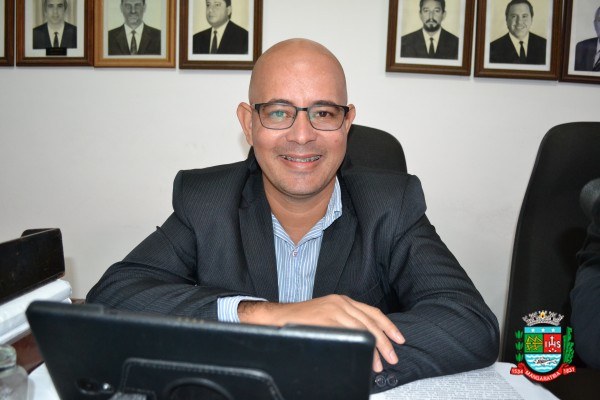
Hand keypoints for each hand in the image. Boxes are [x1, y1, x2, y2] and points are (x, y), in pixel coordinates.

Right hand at [238, 295, 404, 371]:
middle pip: (371, 322)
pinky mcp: (325, 318)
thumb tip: (366, 340)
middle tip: (392, 358)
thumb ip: (345, 322)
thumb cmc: (301, 321)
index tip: (399, 339)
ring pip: (363, 329)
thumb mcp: (327, 315)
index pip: (373, 313)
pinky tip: (363, 354)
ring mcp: (333, 309)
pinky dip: (359, 345)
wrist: (277, 317)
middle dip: (385, 342)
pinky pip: (348, 332)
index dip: (388, 327)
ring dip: (374, 348)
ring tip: (378, 363)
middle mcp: (340, 302)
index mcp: (343, 301)